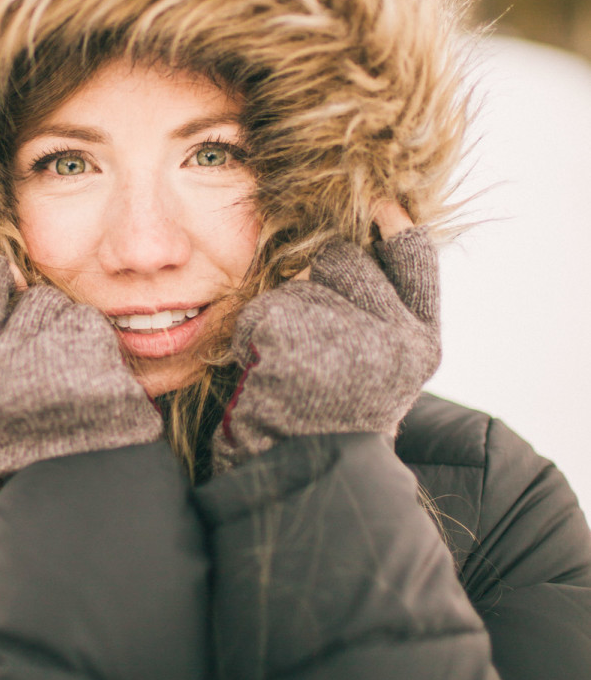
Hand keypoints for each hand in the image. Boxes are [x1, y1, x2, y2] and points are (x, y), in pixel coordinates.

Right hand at [0, 221, 161, 474]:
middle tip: (12, 321)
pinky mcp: (71, 352)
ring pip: (36, 294)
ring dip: (49, 320)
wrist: (79, 478)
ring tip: (54, 370)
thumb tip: (1, 265)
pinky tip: (82, 376)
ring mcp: (21, 363)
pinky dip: (83, 338)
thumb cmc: (23, 428)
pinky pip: (76, 314)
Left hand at [212, 204, 439, 471]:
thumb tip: (375, 231)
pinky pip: (266, 304)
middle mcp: (392, 336)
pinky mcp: (288, 332)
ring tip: (295, 366)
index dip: (396, 226)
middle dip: (322, 280)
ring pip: (300, 282)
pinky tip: (268, 370)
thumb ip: (388, 311)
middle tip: (317, 341)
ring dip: (288, 310)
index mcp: (421, 343)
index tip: (381, 204)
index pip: (415, 260)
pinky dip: (257, 330)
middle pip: (344, 259)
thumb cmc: (337, 416)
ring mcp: (340, 332)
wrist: (300, 474)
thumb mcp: (385, 368)